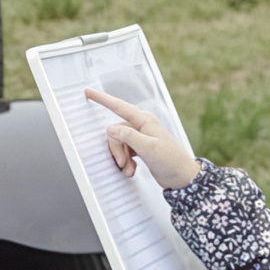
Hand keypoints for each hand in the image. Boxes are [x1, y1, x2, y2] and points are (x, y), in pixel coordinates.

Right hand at [84, 88, 201, 189]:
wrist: (182, 177)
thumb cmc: (171, 161)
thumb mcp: (148, 148)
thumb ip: (128, 136)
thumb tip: (110, 128)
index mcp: (144, 120)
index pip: (119, 106)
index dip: (102, 99)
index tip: (88, 92)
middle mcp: (141, 126)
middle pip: (116, 132)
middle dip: (116, 150)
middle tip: (123, 164)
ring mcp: (140, 137)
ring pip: (118, 143)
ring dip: (120, 158)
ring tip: (129, 170)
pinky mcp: (139, 148)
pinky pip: (123, 151)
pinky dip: (125, 162)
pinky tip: (132, 170)